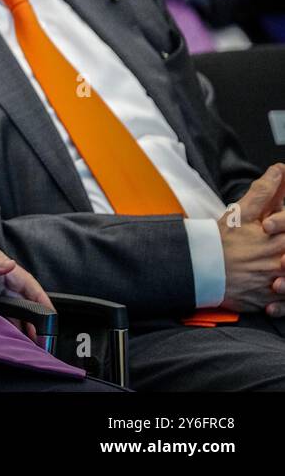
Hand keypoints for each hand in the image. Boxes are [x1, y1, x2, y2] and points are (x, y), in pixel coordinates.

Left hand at [0, 217, 51, 340]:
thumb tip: (10, 266)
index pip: (26, 283)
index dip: (41, 299)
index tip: (52, 316)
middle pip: (22, 299)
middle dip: (35, 318)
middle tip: (41, 339)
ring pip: (11, 306)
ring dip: (21, 322)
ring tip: (28, 341)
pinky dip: (4, 320)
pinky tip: (7, 333)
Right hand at [220, 164, 284, 313]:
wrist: (199, 269)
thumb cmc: (219, 240)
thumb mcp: (241, 213)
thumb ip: (263, 192)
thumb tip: (278, 171)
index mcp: (278, 240)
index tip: (277, 228)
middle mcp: (279, 263)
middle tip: (276, 246)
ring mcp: (274, 284)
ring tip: (277, 266)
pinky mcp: (266, 301)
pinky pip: (282, 305)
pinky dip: (281, 302)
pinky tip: (275, 290)